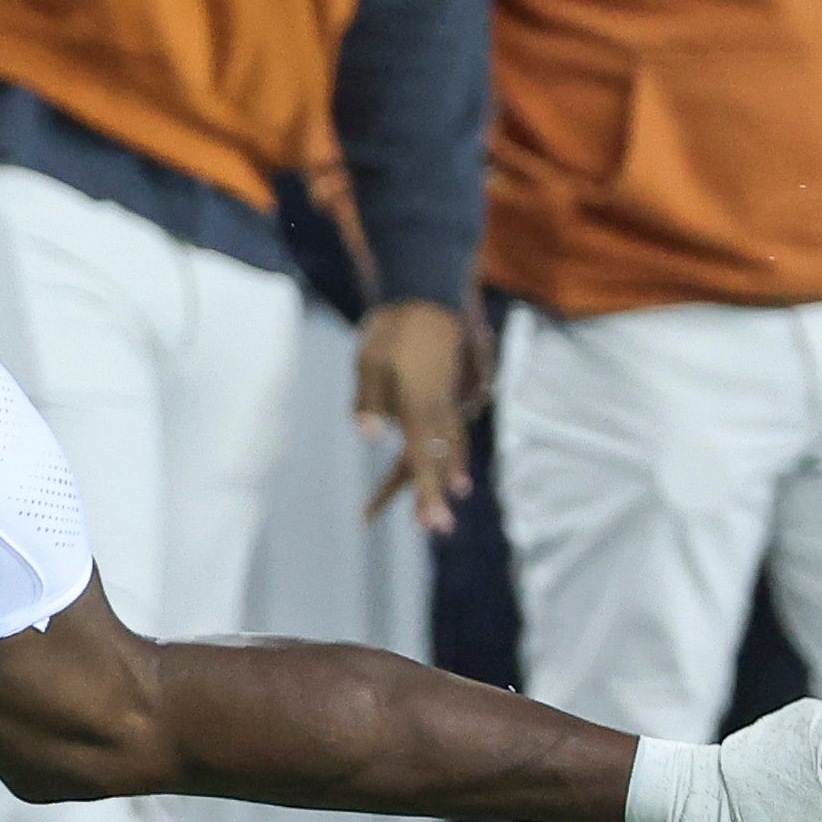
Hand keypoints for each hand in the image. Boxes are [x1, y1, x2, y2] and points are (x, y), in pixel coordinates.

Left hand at [352, 298, 471, 537]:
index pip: (423, 457)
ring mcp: (448, 400)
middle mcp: (440, 407)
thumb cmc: (392, 327)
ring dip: (445, 474)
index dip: (428, 492)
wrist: (427, 294)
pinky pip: (450, 431)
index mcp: (420, 404)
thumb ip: (369, 399)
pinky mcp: (447, 393)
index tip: (434, 521)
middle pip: (439, 458)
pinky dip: (450, 452)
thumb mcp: (369, 359)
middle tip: (438, 528)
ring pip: (448, 446)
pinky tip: (452, 468)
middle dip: (435, 493)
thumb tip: (369, 435)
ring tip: (445, 503)